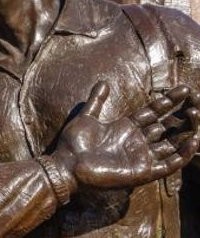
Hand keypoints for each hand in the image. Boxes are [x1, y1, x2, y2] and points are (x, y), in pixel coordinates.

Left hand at [52, 81, 199, 191]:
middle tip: (198, 100)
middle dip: (183, 114)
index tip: (185, 88)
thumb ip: (97, 100)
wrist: (66, 165)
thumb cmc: (73, 144)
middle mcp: (137, 141)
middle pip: (168, 126)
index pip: (154, 111)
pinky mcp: (142, 171)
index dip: (170, 100)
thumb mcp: (86, 117)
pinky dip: (183, 154)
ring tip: (197, 114)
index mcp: (126, 127)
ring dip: (188, 131)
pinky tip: (194, 140)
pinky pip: (169, 164)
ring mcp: (141, 156)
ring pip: (173, 144)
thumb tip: (104, 81)